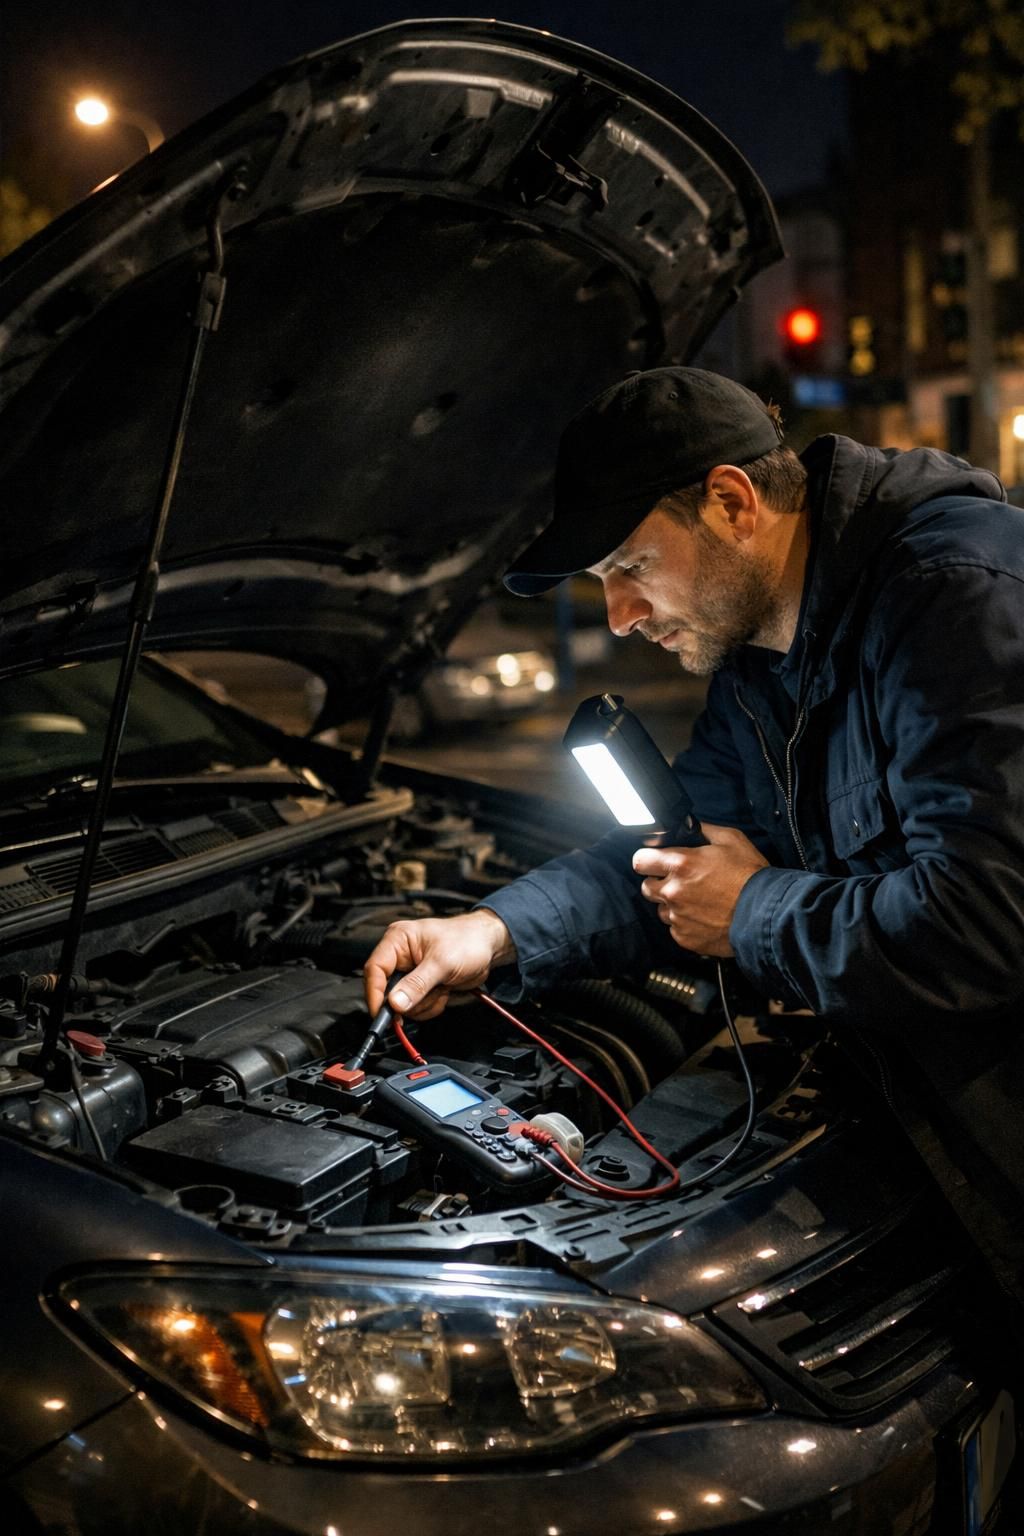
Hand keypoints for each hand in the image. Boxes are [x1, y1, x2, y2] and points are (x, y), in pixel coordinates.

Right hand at [363, 909, 515, 1020]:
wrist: (489, 946)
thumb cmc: (468, 941)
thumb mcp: (442, 963)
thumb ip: (417, 984)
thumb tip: (395, 1003)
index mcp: (398, 940)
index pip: (375, 969)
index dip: (375, 993)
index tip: (382, 1013)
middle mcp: (400, 956)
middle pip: (387, 990)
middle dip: (408, 1000)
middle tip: (427, 997)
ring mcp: (410, 973)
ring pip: (402, 1004)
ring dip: (424, 1003)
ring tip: (441, 987)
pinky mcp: (420, 986)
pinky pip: (416, 1007)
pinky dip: (431, 1005)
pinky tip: (443, 991)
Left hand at [632, 823, 768, 957]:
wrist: (766, 914)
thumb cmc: (751, 876)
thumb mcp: (731, 839)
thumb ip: (704, 830)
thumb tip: (691, 826)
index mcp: (681, 864)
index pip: (640, 861)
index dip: (648, 860)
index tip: (655, 862)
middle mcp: (674, 891)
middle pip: (646, 887)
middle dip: (659, 883)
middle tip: (681, 882)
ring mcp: (678, 917)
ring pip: (661, 910)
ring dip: (673, 905)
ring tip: (698, 902)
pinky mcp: (685, 938)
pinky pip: (675, 929)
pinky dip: (686, 924)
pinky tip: (704, 917)